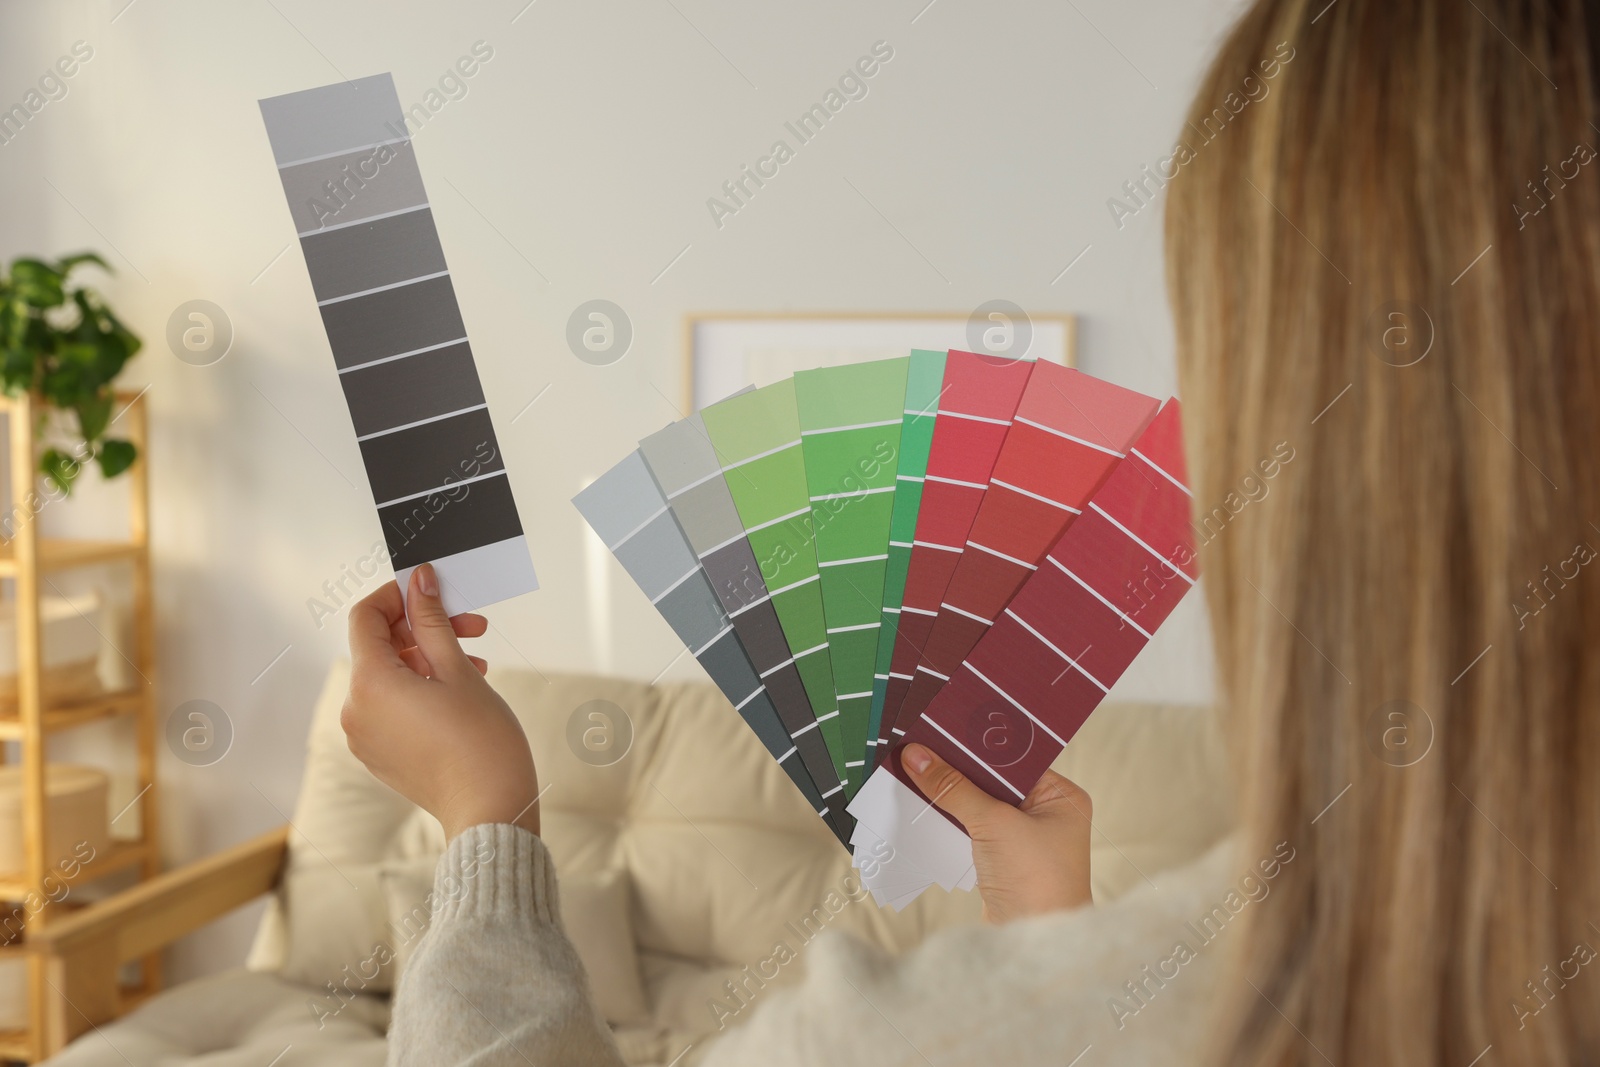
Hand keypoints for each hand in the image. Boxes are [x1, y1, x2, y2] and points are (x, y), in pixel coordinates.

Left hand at [341, 564, 540, 840]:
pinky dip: (420, 688)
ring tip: (476, 662)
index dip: (397, 595)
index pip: (365, 617)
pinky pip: (391, 706)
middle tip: (472, 626)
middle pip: (380, 647)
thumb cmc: (481, 742)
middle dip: (425, 629)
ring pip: (389, 677)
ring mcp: (365, 736)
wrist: (490, 808)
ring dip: (428, 658)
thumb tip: (419, 581)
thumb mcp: (458, 669)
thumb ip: (432, 621)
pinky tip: (460, 690)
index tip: (430, 590)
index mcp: (370, 684)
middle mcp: (356, 710)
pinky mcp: (380, 754)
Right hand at [901, 743, 1091, 923]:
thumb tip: (918, 755)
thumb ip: (953, 788)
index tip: (939, 730)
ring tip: (913, 771)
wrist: (1033, 943)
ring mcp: (1024, 839)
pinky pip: (972, 829)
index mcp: (1060, 797)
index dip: (975, 746)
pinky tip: (922, 805)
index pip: (1012, 759)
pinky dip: (950, 820)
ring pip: (979, 805)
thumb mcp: (993, 824)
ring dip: (950, 796)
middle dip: (957, 770)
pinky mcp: (1002, 860)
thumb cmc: (1034, 881)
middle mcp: (1047, 814)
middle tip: (919, 747)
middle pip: (993, 781)